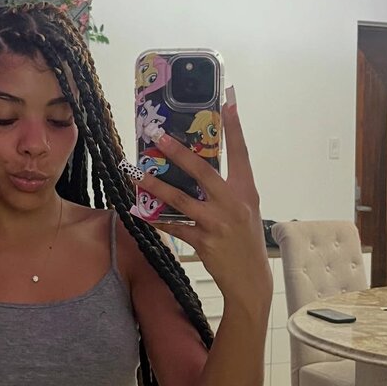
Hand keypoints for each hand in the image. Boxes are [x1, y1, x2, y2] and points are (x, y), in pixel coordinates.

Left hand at [124, 94, 270, 309]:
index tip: (229, 104)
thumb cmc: (245, 241)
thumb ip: (225, 190)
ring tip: (136, 173)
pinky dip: (155, 219)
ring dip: (155, 185)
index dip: (235, 130)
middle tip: (158, 136)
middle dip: (178, 152)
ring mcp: (217, 223)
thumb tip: (196, 170)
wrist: (250, 281)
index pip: (241, 155)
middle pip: (202, 172)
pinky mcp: (203, 241)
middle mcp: (232, 204)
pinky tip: (139, 211)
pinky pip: (173, 226)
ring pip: (180, 199)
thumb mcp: (244, 211)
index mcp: (246, 192)